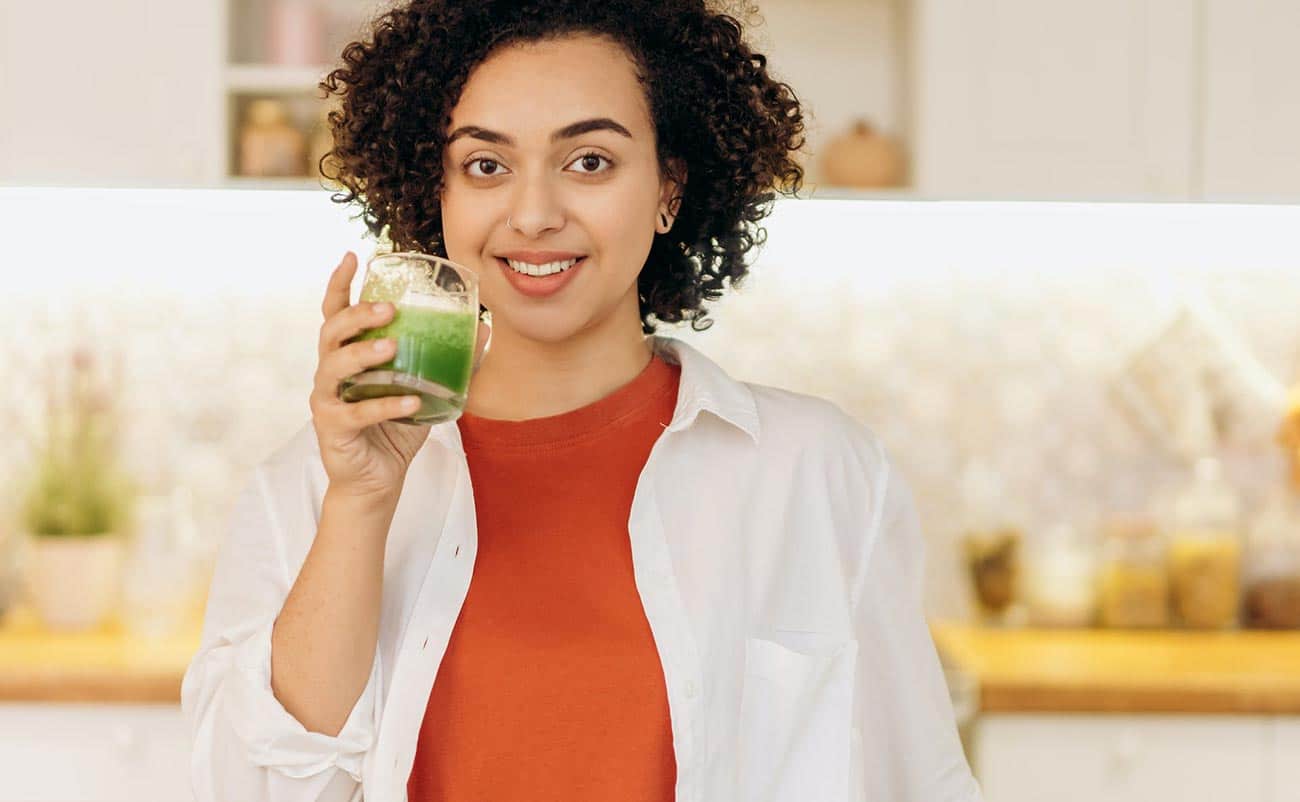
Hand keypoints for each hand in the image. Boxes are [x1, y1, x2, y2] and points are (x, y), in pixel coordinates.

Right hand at [308, 251, 488, 501]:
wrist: (377, 480)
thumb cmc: (396, 428)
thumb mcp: (427, 389)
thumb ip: (450, 360)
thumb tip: (485, 330)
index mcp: (348, 354)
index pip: (335, 312)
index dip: (340, 283)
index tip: (354, 256)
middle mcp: (330, 371)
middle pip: (331, 332)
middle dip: (356, 315)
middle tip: (388, 309)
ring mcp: (327, 400)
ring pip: (334, 367)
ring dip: (363, 354)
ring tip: (392, 347)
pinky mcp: (333, 429)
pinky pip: (357, 413)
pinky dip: (384, 406)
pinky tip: (409, 401)